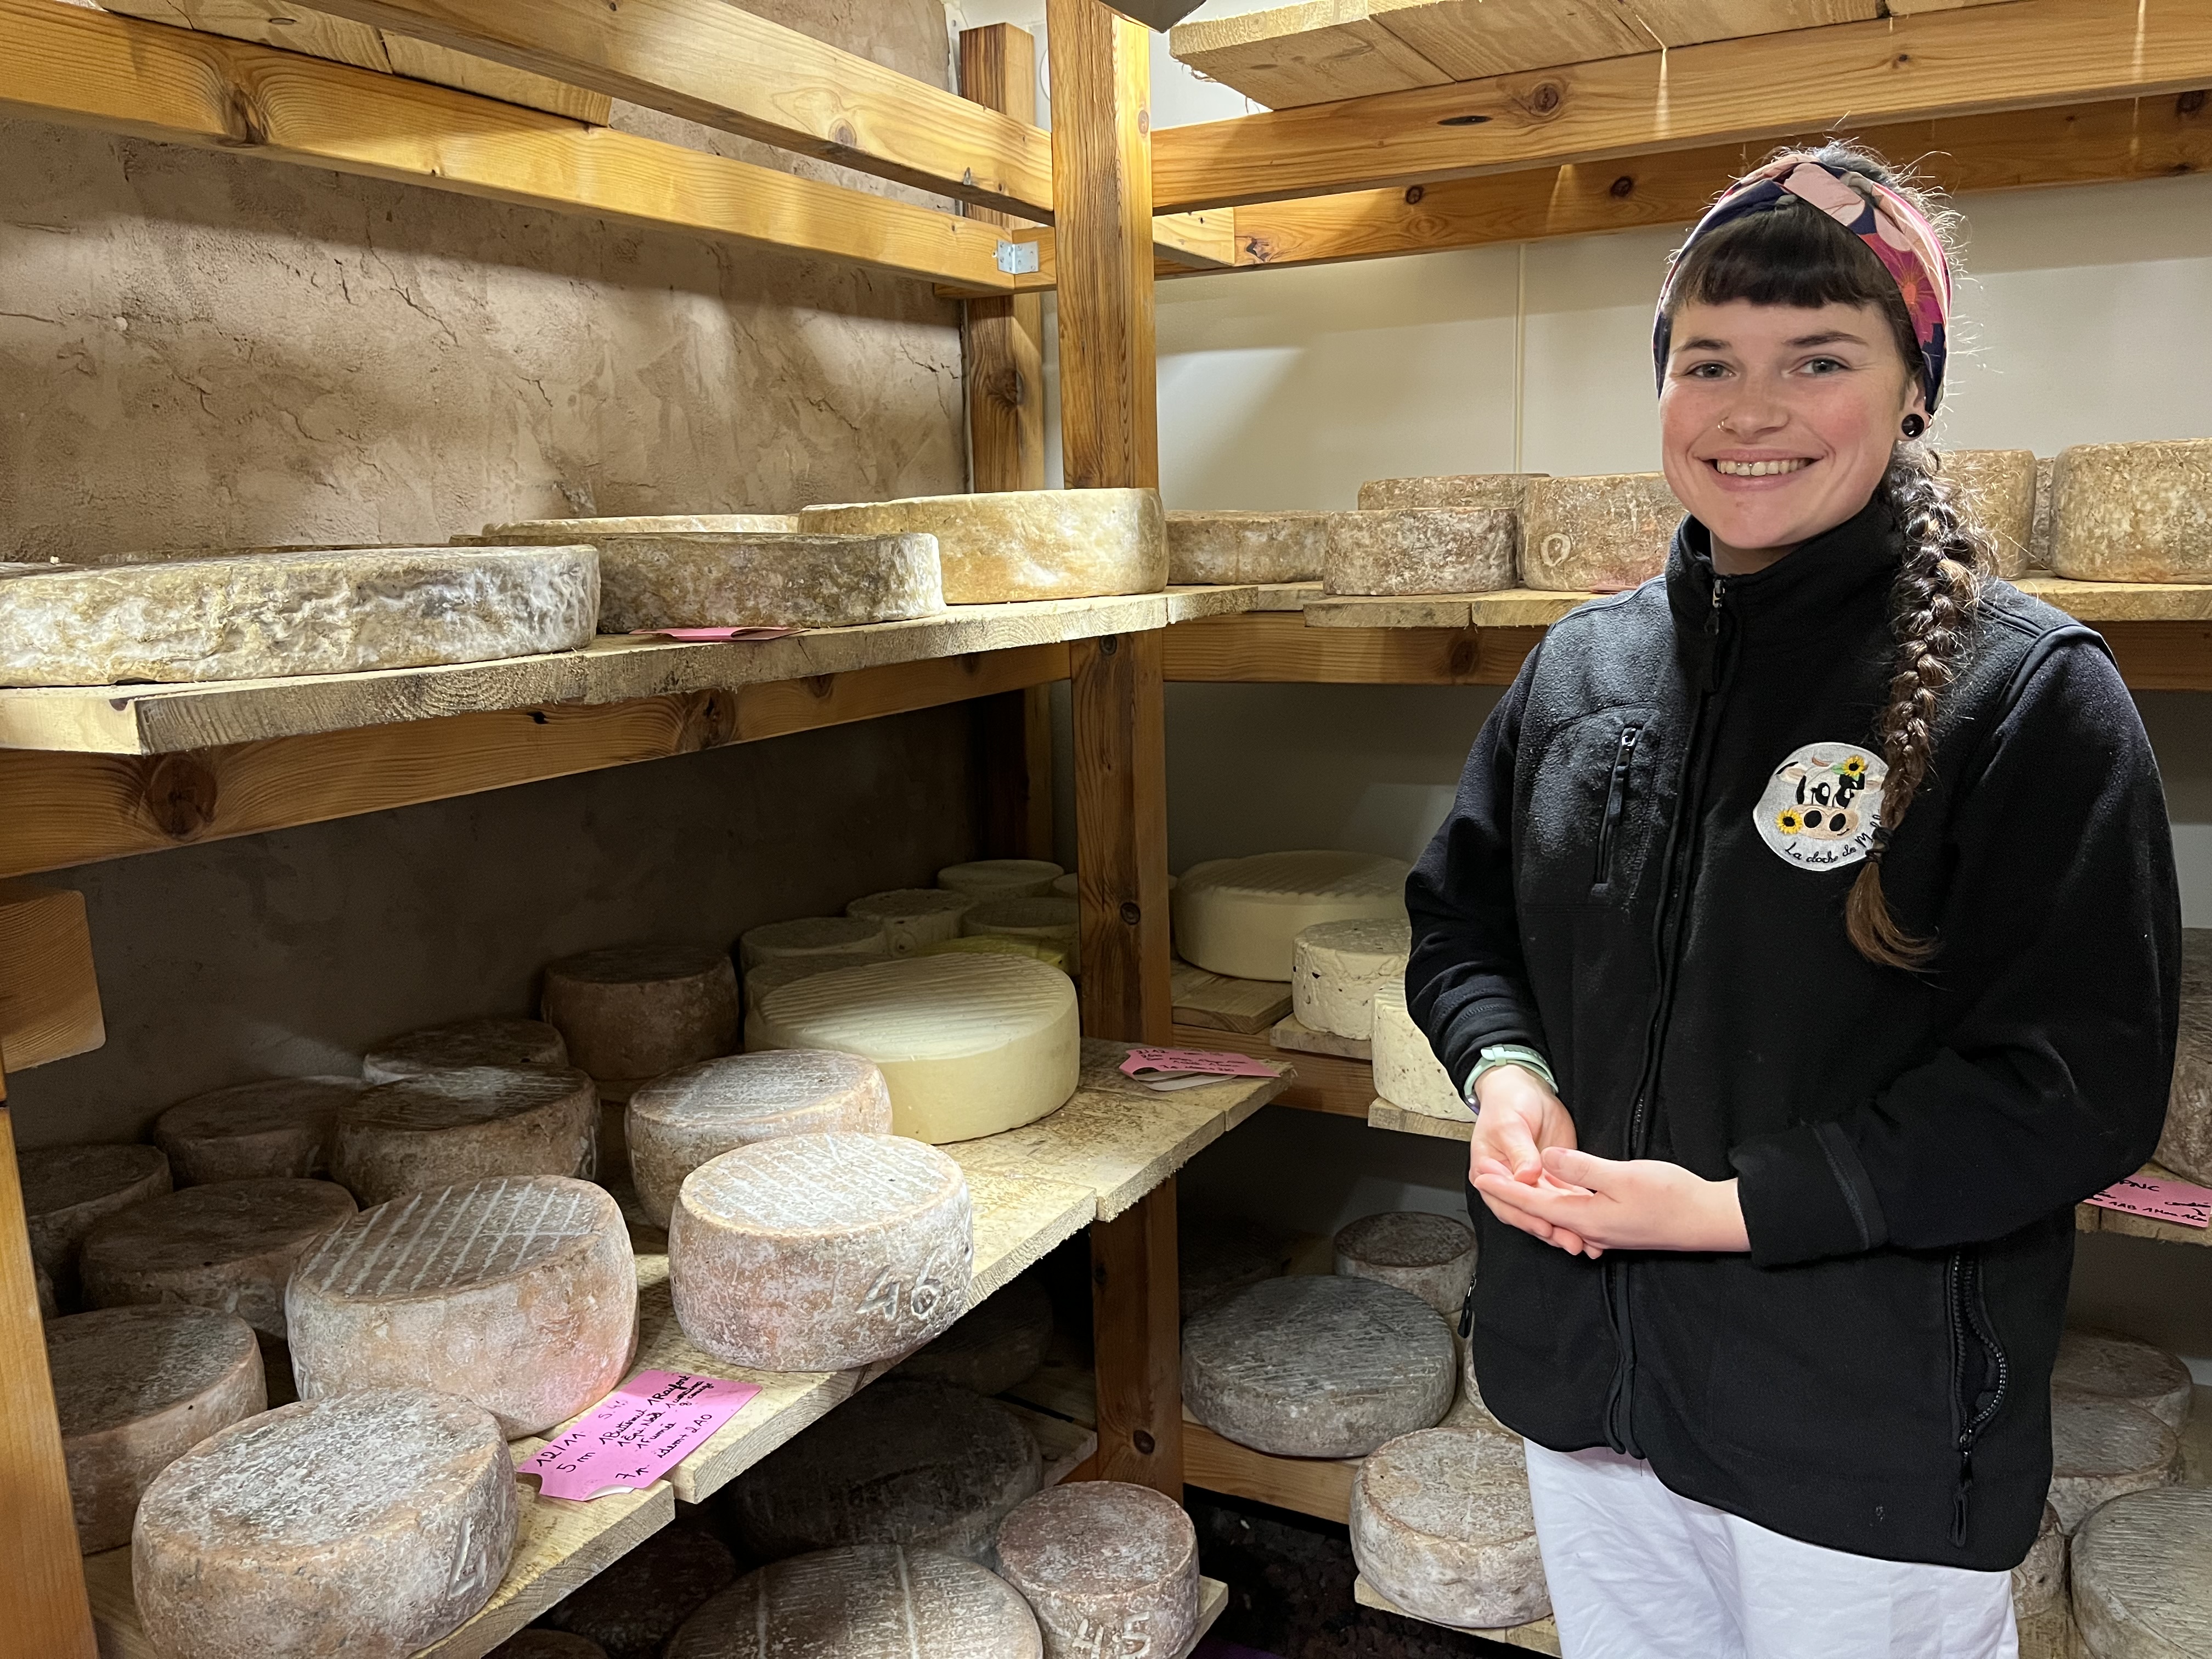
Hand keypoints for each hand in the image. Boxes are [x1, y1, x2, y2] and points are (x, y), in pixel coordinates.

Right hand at [1468, 1066, 1597, 1257]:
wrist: (1525, 1088)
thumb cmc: (1508, 1102)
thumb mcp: (1509, 1124)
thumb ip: (1518, 1151)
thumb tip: (1525, 1176)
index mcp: (1489, 1173)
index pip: (1506, 1202)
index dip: (1526, 1217)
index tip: (1544, 1227)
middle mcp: (1509, 1183)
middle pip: (1528, 1213)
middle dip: (1551, 1229)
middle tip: (1571, 1241)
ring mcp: (1532, 1182)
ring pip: (1548, 1211)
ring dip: (1565, 1227)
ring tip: (1585, 1241)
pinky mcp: (1552, 1179)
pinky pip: (1564, 1200)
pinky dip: (1577, 1213)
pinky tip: (1593, 1224)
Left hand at [1474, 1146, 1750, 1253]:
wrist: (1707, 1220)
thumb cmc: (1671, 1197)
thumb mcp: (1622, 1176)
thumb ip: (1581, 1168)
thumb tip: (1546, 1159)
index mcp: (1584, 1217)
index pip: (1532, 1203)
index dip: (1504, 1189)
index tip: (1480, 1176)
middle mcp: (1589, 1229)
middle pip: (1539, 1213)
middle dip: (1511, 1196)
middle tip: (1486, 1178)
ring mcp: (1603, 1230)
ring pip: (1557, 1215)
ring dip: (1532, 1200)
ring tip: (1511, 1183)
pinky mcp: (1616, 1226)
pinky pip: (1576, 1215)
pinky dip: (1558, 1203)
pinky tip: (1556, 1193)